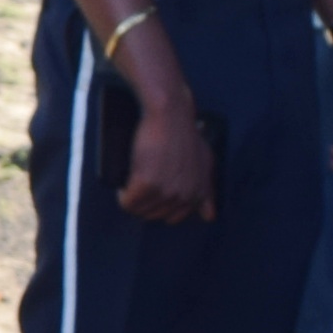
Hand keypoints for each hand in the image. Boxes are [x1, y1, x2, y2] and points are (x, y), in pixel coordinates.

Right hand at [117, 73, 218, 225]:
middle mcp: (184, 196)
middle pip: (154, 215)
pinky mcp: (147, 183)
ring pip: (140, 210)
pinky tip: (122, 186)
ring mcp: (166, 191)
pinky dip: (122, 196)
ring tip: (130, 183)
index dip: (160, 206)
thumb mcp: (205, 161)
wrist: (170, 114)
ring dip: (131, 200)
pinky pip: (128, 202)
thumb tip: (209, 217)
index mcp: (198, 193)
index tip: (152, 194)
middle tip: (138, 186)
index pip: (174, 217)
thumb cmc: (184, 133)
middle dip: (144, 204)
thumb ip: (207, 188)